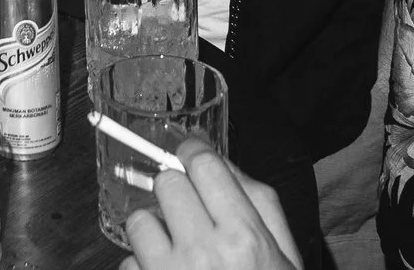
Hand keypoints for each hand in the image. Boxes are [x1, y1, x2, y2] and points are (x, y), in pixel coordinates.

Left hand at [121, 140, 299, 269]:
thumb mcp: (285, 254)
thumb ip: (260, 202)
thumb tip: (222, 162)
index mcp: (245, 237)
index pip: (203, 165)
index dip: (194, 154)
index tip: (191, 157)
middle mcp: (204, 253)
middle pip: (167, 184)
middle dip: (176, 190)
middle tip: (188, 209)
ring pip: (139, 221)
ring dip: (153, 229)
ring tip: (175, 247)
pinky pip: (128, 265)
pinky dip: (143, 269)